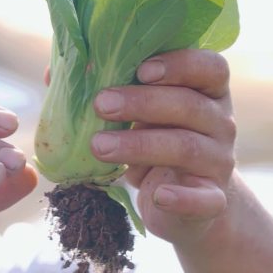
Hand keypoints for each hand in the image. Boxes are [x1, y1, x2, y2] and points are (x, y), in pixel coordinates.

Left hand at [89, 49, 235, 247]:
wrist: (189, 207)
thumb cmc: (156, 145)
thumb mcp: (136, 117)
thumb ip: (105, 91)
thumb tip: (53, 71)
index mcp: (205, 93)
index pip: (208, 68)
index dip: (179, 64)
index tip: (142, 69)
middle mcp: (219, 123)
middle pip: (189, 105)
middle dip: (142, 102)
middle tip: (100, 104)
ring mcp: (218, 162)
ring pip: (186, 147)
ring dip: (140, 145)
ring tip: (99, 147)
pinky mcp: (211, 200)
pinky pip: (203, 198)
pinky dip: (181, 198)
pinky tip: (158, 195)